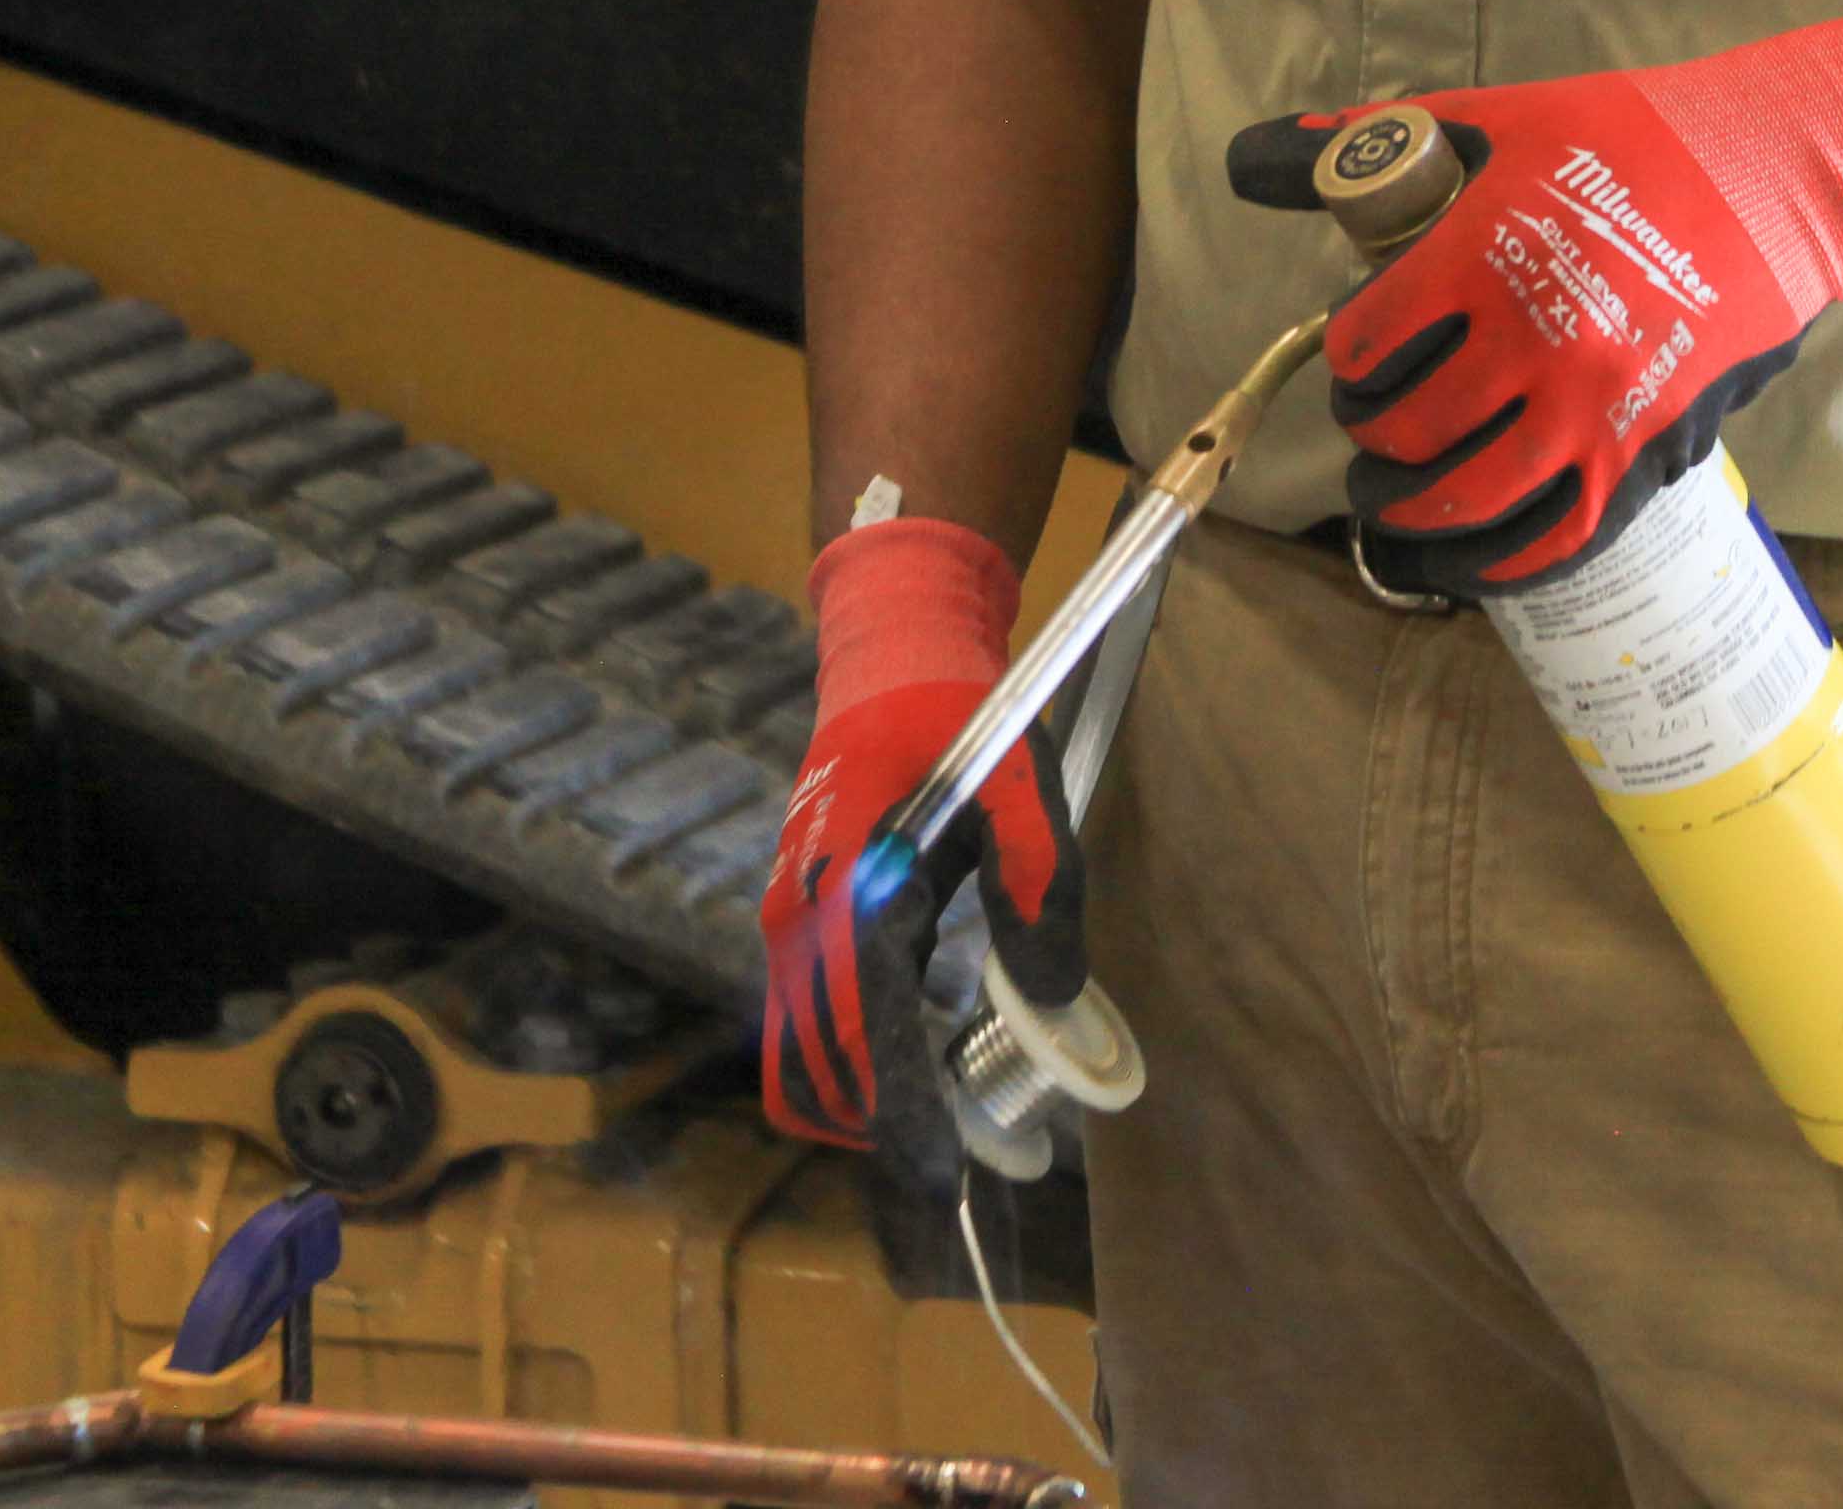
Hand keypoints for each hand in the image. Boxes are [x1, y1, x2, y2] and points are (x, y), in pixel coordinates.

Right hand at [757, 515, 1064, 1149]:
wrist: (891, 662)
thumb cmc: (961, 720)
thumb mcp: (1023, 786)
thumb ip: (1041, 882)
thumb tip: (1052, 993)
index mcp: (855, 885)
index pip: (867, 1028)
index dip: (902, 1113)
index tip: (941, 1181)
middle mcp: (802, 917)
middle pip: (823, 1070)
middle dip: (885, 1132)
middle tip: (962, 1173)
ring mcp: (789, 926)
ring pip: (806, 1061)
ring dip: (868, 1110)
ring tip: (948, 1137)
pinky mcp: (796, 931)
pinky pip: (810, 1030)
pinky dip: (856, 1074)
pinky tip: (921, 1077)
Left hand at [1305, 3, 1842, 595]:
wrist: (1775, 177)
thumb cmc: (1635, 138)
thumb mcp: (1499, 119)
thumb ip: (1374, 141)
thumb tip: (1256, 156)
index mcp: (1484, 258)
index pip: (1367, 345)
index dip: (1349, 357)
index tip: (1361, 356)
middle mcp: (1531, 347)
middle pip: (1403, 433)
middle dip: (1371, 437)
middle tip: (1374, 425)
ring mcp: (1590, 412)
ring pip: (1464, 503)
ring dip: (1410, 515)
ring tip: (1395, 502)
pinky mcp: (1644, 454)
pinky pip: (1551, 541)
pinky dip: (1493, 564)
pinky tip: (1464, 556)